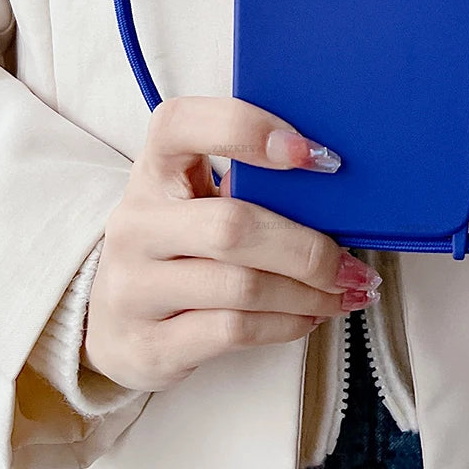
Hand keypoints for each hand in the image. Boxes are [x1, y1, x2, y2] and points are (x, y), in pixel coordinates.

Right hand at [83, 95, 381, 391]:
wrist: (116, 322)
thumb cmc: (179, 244)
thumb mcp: (198, 199)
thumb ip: (249, 181)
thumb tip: (331, 180)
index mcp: (153, 168)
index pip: (181, 124)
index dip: (247, 129)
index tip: (313, 154)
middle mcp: (136, 223)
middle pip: (232, 227)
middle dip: (307, 248)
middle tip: (352, 263)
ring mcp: (133, 288)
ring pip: (242, 287)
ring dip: (308, 293)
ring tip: (343, 291)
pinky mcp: (148, 344)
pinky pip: (235, 331)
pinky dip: (287, 324)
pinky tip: (311, 316)